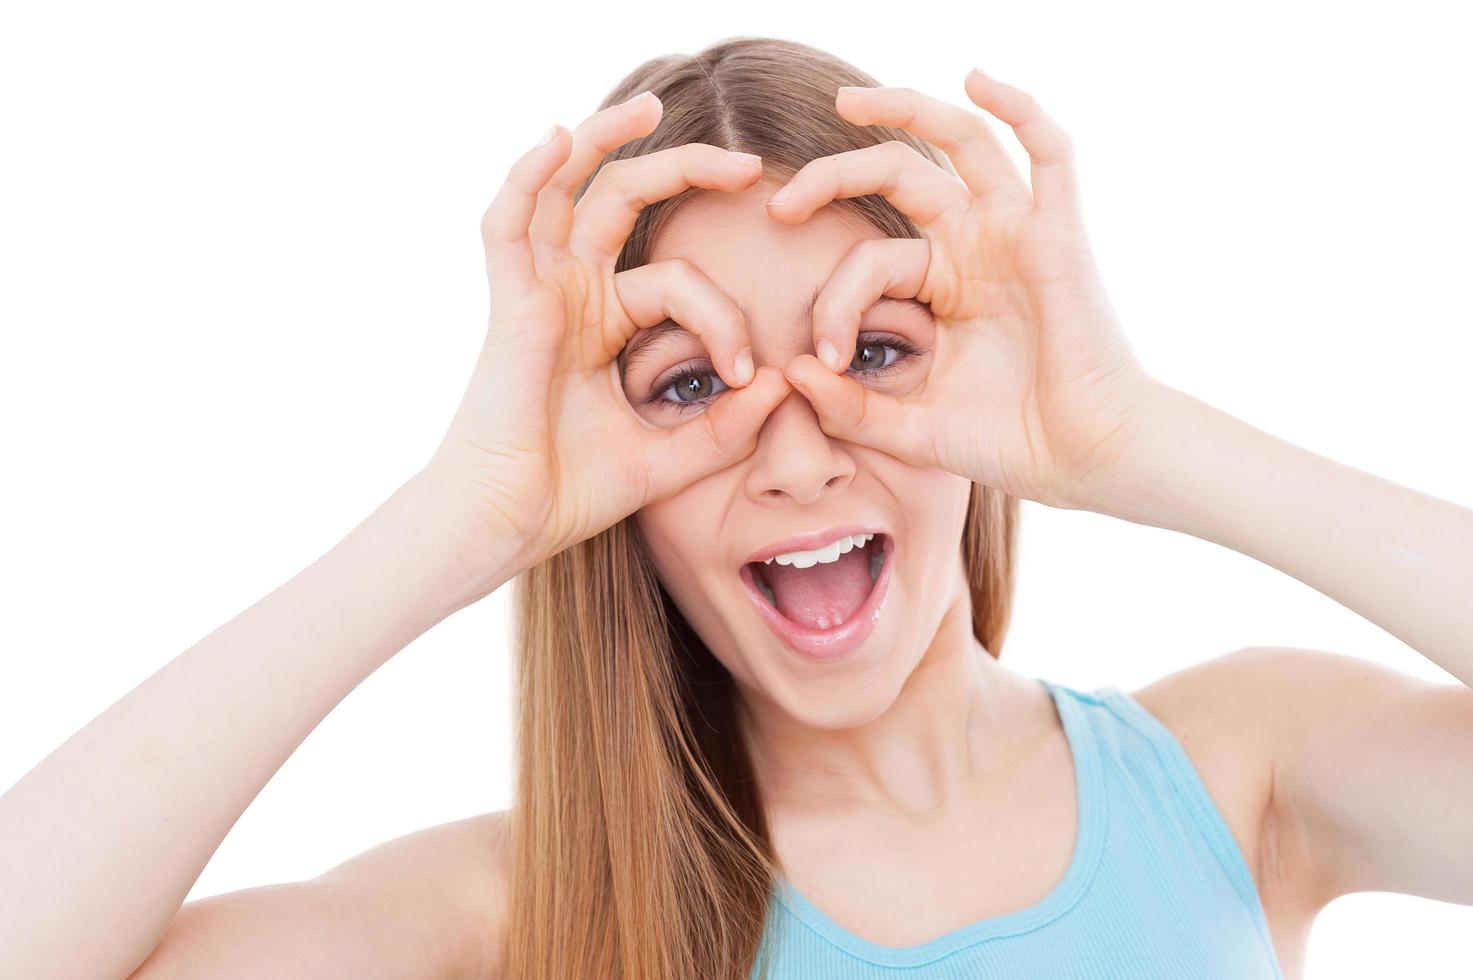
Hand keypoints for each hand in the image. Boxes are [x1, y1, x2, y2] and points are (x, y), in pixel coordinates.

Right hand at [421, 92, 791, 590]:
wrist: (507, 526)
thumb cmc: (570, 493)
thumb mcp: (670, 455)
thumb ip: (726, 424)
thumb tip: (789, 382)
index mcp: (604, 322)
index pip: (678, 280)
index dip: (724, 319)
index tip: (751, 376)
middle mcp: (571, 293)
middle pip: (626, 202)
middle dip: (686, 171)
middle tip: (751, 166)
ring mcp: (538, 292)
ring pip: (568, 190)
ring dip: (603, 141)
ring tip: (648, 105)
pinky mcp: (510, 303)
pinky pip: (509, 223)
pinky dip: (528, 176)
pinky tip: (557, 136)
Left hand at [769, 68, 1159, 510]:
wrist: (1086, 461)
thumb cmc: (1010, 443)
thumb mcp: (911, 427)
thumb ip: (851, 407)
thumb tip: (792, 373)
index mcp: (941, 285)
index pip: (868, 258)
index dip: (832, 299)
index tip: (819, 355)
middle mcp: (975, 246)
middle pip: (899, 174)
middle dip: (834, 175)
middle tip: (781, 201)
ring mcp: (1015, 232)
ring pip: (960, 141)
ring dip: (904, 108)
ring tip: (845, 103)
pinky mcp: (1058, 232)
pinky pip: (1048, 152)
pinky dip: (1018, 108)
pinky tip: (976, 77)